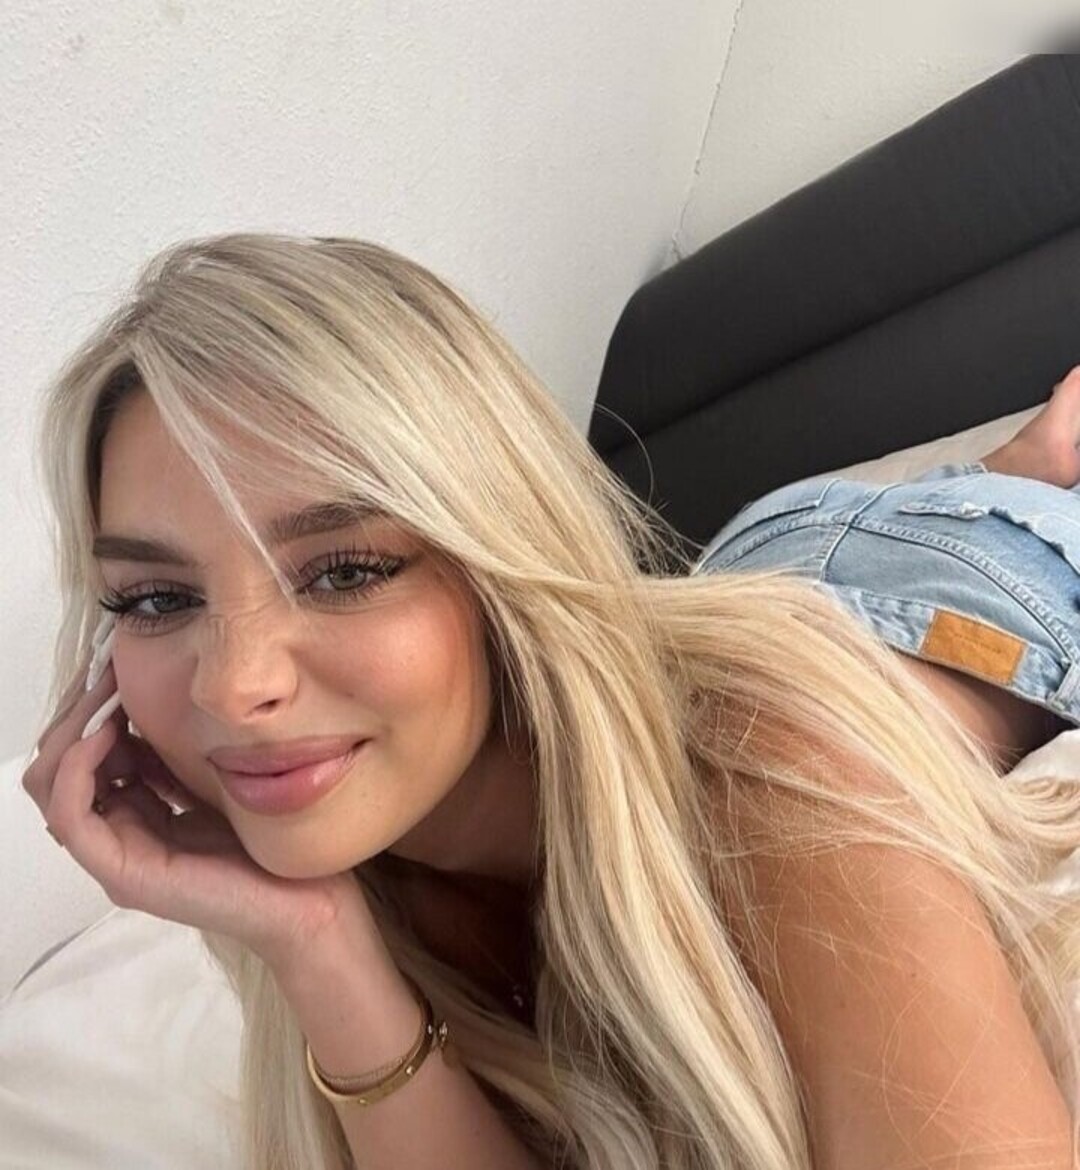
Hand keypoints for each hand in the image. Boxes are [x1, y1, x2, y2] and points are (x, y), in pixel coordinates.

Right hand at [22, 657, 372, 967]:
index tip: (118, 667)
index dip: (92, 706)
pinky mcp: (126, 873)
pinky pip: (71, 815)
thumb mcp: (217, 775)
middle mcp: (118, 834)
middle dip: (77, 711)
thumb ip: (181, 749)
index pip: (81, 753)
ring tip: (110, 697)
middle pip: (55, 764)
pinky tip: (108, 732)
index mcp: (137, 812)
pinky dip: (77, 766)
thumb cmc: (274, 839)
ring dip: (73, 730)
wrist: (310, 900)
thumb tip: (155, 693)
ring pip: (50, 785)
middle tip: (110, 675)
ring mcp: (117, 856)